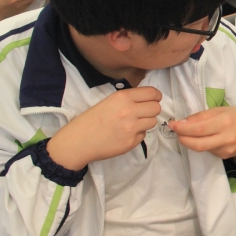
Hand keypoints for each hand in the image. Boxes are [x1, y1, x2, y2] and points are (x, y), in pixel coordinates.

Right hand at [47, 87, 161, 169]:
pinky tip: (125, 134)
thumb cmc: (92, 119)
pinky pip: (143, 135)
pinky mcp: (131, 142)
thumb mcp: (110, 101)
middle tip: (144, 113)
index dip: (156, 96)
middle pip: (156, 108)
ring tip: (133, 124)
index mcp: (123, 97)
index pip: (152, 93)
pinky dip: (138, 134)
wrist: (78, 141)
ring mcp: (131, 127)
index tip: (155, 99)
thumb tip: (149, 99)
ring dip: (146, 122)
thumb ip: (129, 99)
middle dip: (152, 110)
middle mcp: (129, 110)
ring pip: (153, 121)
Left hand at [169, 107, 235, 157]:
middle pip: (197, 144)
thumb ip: (201, 116)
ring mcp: (226, 150)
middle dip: (183, 139)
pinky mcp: (225, 156)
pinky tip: (204, 138)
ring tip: (187, 133)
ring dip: (190, 142)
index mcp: (225, 122)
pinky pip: (208, 151)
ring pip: (201, 149)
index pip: (199, 129)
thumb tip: (182, 122)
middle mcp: (226, 138)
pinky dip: (202, 144)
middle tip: (176, 132)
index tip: (172, 124)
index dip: (183, 129)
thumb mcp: (221, 110)